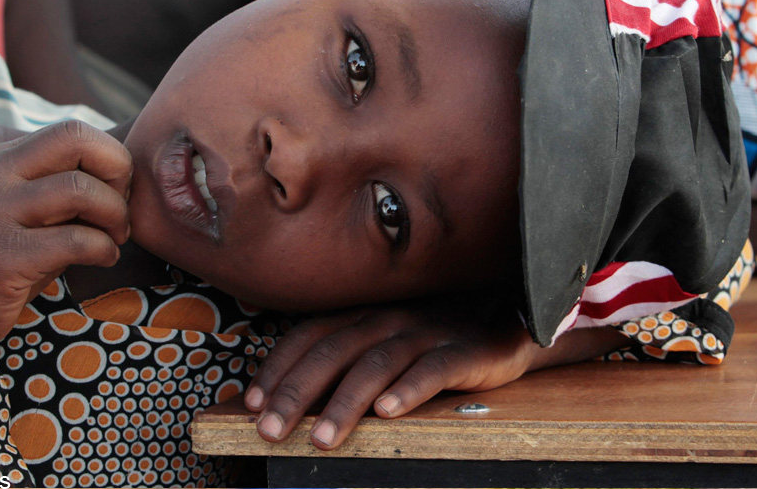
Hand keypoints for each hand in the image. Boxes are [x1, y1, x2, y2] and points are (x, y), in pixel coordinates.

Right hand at [0, 120, 131, 356]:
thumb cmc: (10, 253)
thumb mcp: (35, 206)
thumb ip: (70, 182)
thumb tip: (130, 170)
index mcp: (5, 159)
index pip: (73, 130)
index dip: (110, 156)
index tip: (117, 191)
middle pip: (78, 141)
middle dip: (118, 173)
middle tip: (119, 210)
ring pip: (80, 190)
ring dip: (115, 216)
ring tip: (114, 238)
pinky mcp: (2, 257)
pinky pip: (75, 240)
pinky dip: (104, 249)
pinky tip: (104, 258)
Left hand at [244, 297, 538, 449]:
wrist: (506, 328)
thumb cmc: (433, 344)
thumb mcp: (384, 346)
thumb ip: (343, 364)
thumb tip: (285, 400)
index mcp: (365, 317)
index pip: (311, 336)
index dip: (278, 368)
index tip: (250, 404)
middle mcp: (389, 320)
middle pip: (334, 351)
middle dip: (297, 392)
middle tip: (269, 430)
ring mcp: (426, 333)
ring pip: (377, 364)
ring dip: (344, 402)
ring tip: (321, 438)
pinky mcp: (463, 353)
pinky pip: (432, 370)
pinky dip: (408, 390)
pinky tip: (388, 412)